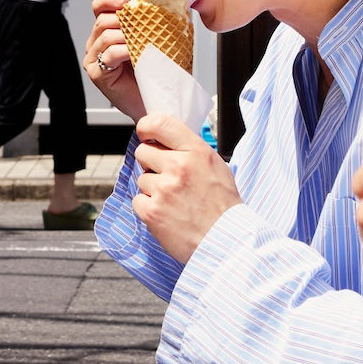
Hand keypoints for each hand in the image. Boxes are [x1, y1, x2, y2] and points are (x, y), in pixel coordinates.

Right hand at [83, 0, 145, 119]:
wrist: (156, 99)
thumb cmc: (155, 69)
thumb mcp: (153, 37)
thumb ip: (149, 18)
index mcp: (107, 28)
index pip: (100, 4)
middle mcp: (96, 41)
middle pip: (103, 19)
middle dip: (125, 19)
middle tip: (145, 25)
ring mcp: (94, 58)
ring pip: (106, 35)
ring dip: (129, 36)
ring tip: (145, 42)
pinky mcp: (97, 73)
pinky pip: (109, 54)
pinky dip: (125, 51)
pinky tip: (136, 55)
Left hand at [132, 114, 241, 263]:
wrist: (225, 240)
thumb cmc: (223, 206)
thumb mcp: (215, 166)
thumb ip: (191, 151)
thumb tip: (169, 143)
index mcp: (196, 152)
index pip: (160, 123)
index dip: (147, 127)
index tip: (145, 134)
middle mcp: (178, 166)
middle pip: (143, 151)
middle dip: (150, 162)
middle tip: (165, 176)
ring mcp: (163, 189)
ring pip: (141, 178)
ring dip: (152, 188)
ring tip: (173, 201)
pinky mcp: (152, 211)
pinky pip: (137, 200)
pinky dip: (148, 207)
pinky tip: (166, 213)